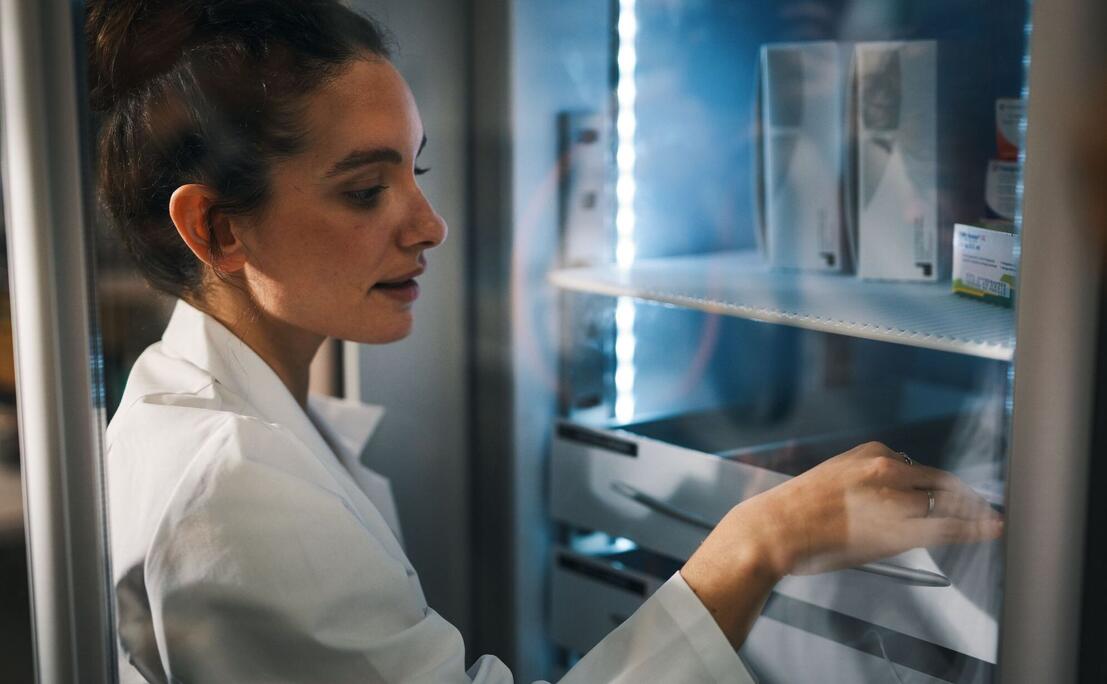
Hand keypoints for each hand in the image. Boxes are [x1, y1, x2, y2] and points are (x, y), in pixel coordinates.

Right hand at [680, 441, 1002, 647]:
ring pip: (944, 505)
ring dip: (963, 516)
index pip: (922, 468)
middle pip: (941, 483)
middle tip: (982, 510)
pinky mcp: (899, 528)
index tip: (957, 496)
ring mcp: (895, 498)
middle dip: (965, 499)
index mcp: (870, 454)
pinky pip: (947, 527)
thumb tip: (889, 498)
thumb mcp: (832, 480)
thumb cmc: (795, 511)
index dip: (945, 486)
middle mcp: (887, 469)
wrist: (775, 528)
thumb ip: (866, 483)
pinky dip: (975, 528)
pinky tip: (990, 529)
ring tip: (983, 524)